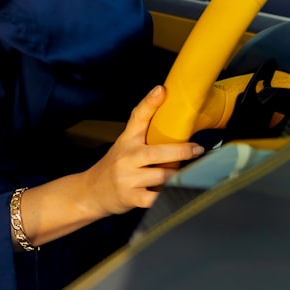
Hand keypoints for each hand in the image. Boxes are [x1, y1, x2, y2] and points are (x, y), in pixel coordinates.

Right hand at [82, 86, 204, 215]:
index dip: (149, 103)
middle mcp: (126, 158)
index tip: (161, 90)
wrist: (92, 191)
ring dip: (178, 175)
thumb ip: (144, 126)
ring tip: (187, 172)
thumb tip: (164, 97)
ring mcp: (128, 179)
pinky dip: (168, 195)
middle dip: (180, 152)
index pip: (137, 117)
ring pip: (161, 176)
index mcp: (127, 140)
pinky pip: (156, 198)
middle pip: (156, 153)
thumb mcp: (126, 141)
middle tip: (197, 149)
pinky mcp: (132, 198)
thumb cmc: (116, 164)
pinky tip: (176, 190)